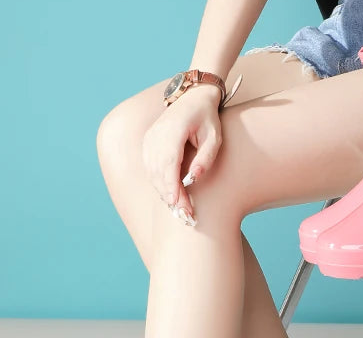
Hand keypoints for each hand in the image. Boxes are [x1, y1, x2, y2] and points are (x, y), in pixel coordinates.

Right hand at [142, 84, 222, 224]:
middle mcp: (157, 134)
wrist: (192, 97)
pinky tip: (170, 196)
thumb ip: (206, 157)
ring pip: (152, 172)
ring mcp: (150, 139)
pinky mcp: (148, 144)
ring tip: (179, 210)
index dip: (171, 185)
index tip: (178, 203)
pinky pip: (150, 169)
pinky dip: (159, 184)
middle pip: (159, 171)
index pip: (169, 162)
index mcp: (173, 129)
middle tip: (184, 215)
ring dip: (164, 193)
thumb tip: (194, 178)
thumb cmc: (207, 118)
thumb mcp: (214, 136)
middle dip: (170, 195)